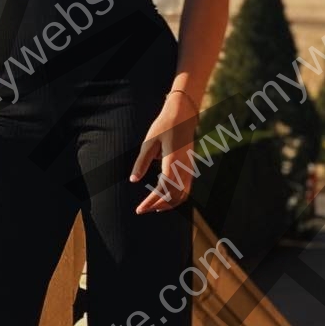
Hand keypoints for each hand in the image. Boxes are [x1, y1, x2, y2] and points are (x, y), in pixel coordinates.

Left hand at [130, 90, 199, 213]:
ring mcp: (190, 169)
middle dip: (158, 206)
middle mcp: (184, 168)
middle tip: (142, 210)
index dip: (151, 201)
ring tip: (153, 208)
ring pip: (182, 196)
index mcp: (173, 161)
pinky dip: (176, 198)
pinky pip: (186, 190)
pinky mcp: (190, 168)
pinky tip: (164, 198)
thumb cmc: (164, 126)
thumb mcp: (149, 142)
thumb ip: (141, 162)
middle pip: (174, 196)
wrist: (183, 115)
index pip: (163, 188)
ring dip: (168, 204)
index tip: (140, 209)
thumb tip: (133, 180)